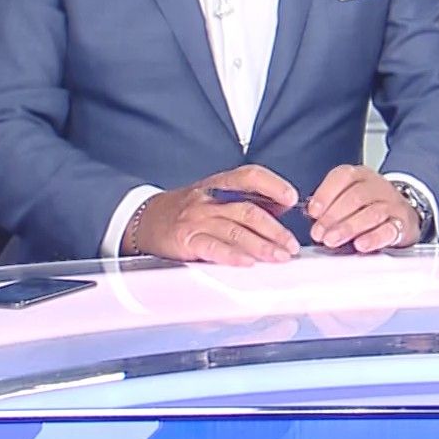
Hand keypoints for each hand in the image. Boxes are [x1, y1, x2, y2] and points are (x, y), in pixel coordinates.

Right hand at [131, 164, 299, 265]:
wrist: (146, 219)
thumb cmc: (187, 209)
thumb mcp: (216, 196)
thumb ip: (247, 200)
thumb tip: (282, 206)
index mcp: (219, 184)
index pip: (250, 176)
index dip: (273, 185)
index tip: (292, 198)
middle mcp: (209, 199)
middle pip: (248, 210)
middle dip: (275, 230)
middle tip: (291, 245)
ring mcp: (196, 219)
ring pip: (235, 230)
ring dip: (262, 246)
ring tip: (279, 256)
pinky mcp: (186, 240)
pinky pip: (213, 248)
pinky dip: (232, 256)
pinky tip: (248, 262)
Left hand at [307, 165, 419, 253]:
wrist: (403, 213)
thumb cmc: (369, 206)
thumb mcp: (350, 196)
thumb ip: (331, 204)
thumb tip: (312, 216)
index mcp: (361, 175)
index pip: (344, 176)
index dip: (326, 194)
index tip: (313, 212)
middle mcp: (378, 187)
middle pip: (356, 197)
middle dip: (333, 216)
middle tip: (319, 233)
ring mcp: (392, 204)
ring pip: (372, 213)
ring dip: (348, 228)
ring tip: (332, 240)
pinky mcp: (402, 224)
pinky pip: (389, 230)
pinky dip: (373, 238)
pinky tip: (360, 245)